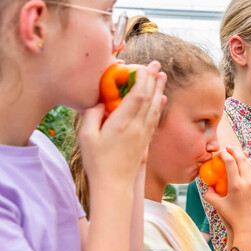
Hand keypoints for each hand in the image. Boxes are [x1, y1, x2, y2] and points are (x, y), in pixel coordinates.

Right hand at [79, 61, 166, 190]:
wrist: (114, 185)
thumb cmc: (97, 162)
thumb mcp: (86, 136)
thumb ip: (92, 115)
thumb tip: (100, 102)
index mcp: (122, 123)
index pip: (137, 96)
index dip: (142, 80)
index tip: (143, 67)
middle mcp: (137, 127)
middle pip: (149, 99)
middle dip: (153, 80)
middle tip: (157, 65)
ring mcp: (143, 135)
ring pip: (155, 108)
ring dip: (159, 90)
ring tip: (162, 76)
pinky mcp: (145, 142)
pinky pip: (155, 119)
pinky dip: (159, 106)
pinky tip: (162, 99)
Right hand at [202, 147, 250, 237]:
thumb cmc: (233, 219)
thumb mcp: (218, 206)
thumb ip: (210, 195)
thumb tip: (207, 186)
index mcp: (236, 185)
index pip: (230, 162)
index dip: (224, 155)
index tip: (219, 153)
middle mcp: (248, 183)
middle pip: (242, 160)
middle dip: (234, 151)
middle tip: (229, 148)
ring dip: (244, 157)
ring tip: (238, 154)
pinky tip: (248, 164)